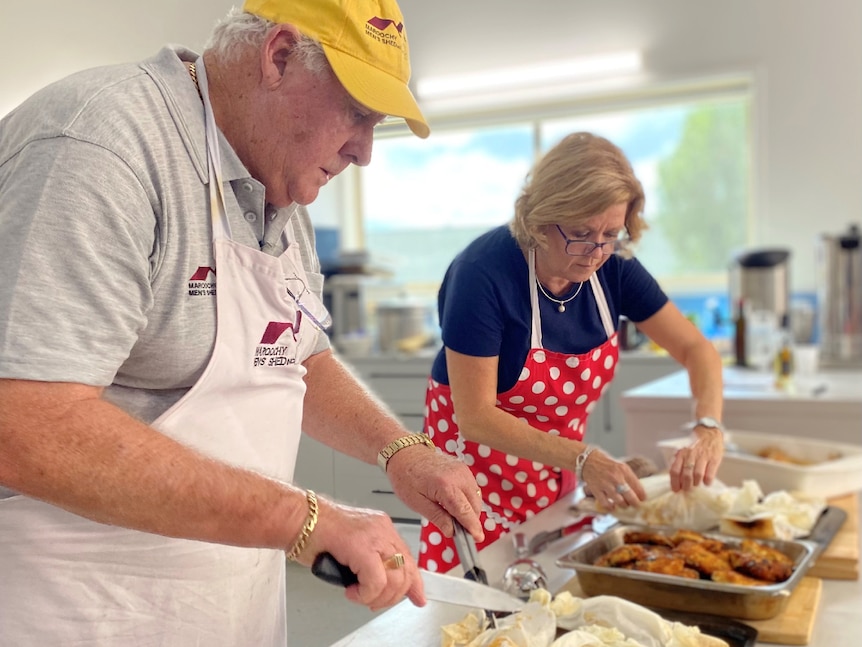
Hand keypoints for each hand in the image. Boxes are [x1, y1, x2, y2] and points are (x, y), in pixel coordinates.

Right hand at [299, 496, 424, 611]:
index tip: (417, 598)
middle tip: (372, 602)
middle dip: (391, 596)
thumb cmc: (316, 534)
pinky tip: (351, 591)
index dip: (414, 584)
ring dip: (375, 597)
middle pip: (405, 572)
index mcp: (382, 528)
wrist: (298, 519)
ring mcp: (374, 536)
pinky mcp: (361, 546)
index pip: (408, 559)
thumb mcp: (353, 548)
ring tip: (356, 594)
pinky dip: (364, 594)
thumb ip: (372, 562)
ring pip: (394, 579)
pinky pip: (376, 581)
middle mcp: (382, 529)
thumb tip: (382, 586)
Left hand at [385, 446, 483, 542]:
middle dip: (470, 520)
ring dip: (470, 510)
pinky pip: (472, 488)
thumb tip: (451, 531)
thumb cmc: (406, 476)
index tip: (477, 538)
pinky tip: (455, 504)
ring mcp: (462, 470)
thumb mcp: (417, 503)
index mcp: (446, 486)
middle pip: (474, 506)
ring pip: (476, 497)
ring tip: (454, 517)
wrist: (404, 453)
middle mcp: (458, 476)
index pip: (465, 512)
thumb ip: (437, 517)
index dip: (472, 527)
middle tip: (460, 532)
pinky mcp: (463, 468)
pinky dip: (468, 499)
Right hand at [582, 450, 646, 510]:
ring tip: (625, 505)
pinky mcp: (596, 490)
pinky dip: (611, 507)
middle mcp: (615, 477)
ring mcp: (605, 485)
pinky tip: (613, 506)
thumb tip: (637, 491)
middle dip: (635, 503)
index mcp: (623, 470)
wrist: (586, 460)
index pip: (637, 486)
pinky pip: (606, 504)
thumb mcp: (620, 465)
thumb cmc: (605, 463)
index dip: (642, 495)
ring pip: (620, 502)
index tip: (643, 499)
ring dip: (624, 505)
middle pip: (630, 496)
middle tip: (636, 505)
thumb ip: (628, 477)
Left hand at [669, 427, 723, 491]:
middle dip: (686, 485)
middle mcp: (691, 455)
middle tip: (687, 489)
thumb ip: (679, 462)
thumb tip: (676, 479)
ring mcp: (703, 457)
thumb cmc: (695, 444)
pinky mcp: (714, 458)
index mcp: (681, 454)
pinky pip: (710, 473)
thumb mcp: (683, 450)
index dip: (674, 482)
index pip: (674, 470)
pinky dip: (707, 481)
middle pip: (686, 475)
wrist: (709, 432)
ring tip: (696, 484)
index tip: (676, 489)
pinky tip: (706, 482)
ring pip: (697, 475)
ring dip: (696, 483)